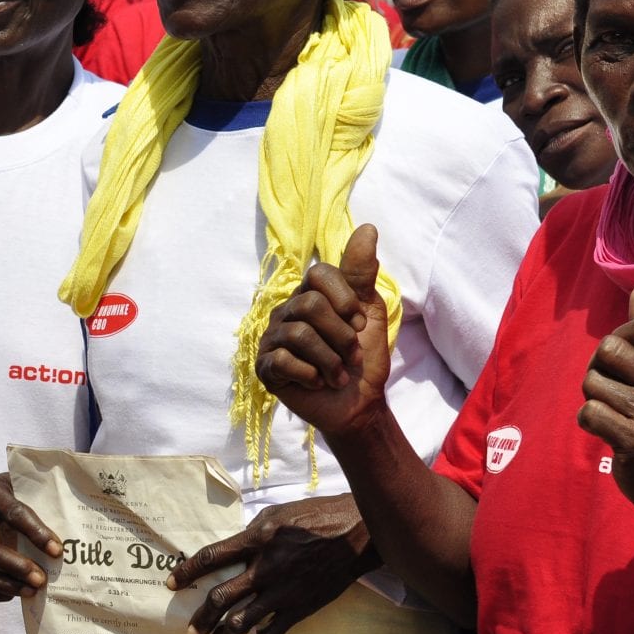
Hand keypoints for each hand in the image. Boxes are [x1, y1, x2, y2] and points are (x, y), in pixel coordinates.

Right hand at [0, 473, 61, 604]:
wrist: (3, 497)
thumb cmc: (24, 492)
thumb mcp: (32, 485)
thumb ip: (47, 497)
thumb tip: (70, 532)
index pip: (12, 512)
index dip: (35, 533)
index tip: (57, 551)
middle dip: (16, 568)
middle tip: (41, 580)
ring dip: (4, 586)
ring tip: (32, 590)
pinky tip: (19, 590)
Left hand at [170, 494, 374, 633]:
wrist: (356, 533)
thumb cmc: (315, 517)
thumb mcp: (276, 514)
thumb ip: (251, 533)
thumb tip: (232, 549)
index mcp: (256, 539)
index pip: (212, 557)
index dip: (188, 571)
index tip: (172, 583)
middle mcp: (265, 567)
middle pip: (222, 597)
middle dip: (202, 617)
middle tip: (190, 630)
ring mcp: (284, 590)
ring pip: (245, 621)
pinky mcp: (302, 606)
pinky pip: (276, 630)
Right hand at [255, 223, 391, 436]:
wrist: (357, 405)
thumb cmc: (361, 359)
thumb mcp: (368, 312)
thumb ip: (362, 273)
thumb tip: (368, 228)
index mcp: (309, 295)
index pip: (319, 274)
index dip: (344, 299)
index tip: (359, 324)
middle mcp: (286, 312)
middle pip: (310, 306)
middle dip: (341, 336)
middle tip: (350, 356)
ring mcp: (272, 339)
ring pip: (299, 335)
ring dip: (330, 361)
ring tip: (338, 375)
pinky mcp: (265, 367)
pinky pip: (283, 361)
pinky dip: (310, 376)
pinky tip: (316, 383)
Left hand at [578, 285, 633, 517]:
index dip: (620, 339)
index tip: (629, 364)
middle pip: (608, 349)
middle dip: (600, 369)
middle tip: (617, 393)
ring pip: (592, 382)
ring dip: (593, 398)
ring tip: (617, 415)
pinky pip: (587, 412)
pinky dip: (589, 421)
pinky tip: (609, 432)